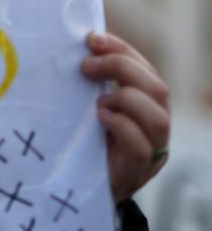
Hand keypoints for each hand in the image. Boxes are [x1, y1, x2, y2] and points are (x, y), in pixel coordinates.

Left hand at [81, 31, 169, 202]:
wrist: (74, 192)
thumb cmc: (78, 143)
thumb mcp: (85, 109)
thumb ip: (89, 85)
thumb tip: (75, 50)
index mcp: (145, 106)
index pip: (146, 71)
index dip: (123, 50)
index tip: (92, 38)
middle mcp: (155, 127)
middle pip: (157, 88)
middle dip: (121, 68)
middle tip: (85, 65)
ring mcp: (151, 152)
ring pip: (157, 116)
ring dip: (124, 99)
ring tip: (96, 101)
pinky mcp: (137, 173)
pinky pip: (141, 147)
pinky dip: (121, 126)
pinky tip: (100, 118)